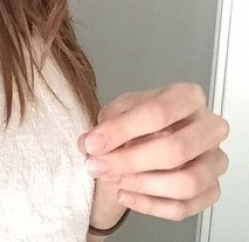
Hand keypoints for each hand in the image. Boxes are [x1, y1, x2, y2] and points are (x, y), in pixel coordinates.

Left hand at [78, 83, 228, 225]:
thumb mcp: (122, 109)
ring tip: (113, 180)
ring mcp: (215, 160)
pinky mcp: (212, 189)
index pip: (159, 112)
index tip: (92, 144)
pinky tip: (126, 195)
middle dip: (130, 161)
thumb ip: (107, 123)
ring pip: (186, 184)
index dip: (122, 130)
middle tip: (97, 166)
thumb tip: (89, 144)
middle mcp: (210, 127)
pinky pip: (184, 207)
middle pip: (176, 150)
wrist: (155, 134)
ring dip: (143, 186)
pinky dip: (151, 206)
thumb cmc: (143, 119)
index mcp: (189, 97)